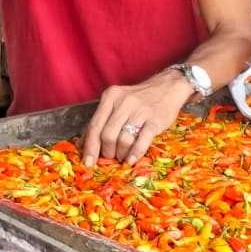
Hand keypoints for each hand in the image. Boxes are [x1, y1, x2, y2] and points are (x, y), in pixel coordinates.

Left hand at [80, 70, 195, 165]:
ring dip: (121, 154)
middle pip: (107, 135)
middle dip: (107, 152)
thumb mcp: (116, 103)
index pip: (94, 126)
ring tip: (123, 156)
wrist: (167, 88)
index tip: (87, 163)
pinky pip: (141, 142)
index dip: (90, 147)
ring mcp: (140, 111)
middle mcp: (123, 102)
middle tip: (111, 156)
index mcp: (110, 97)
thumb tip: (83, 144)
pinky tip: (132, 159)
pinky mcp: (155, 120)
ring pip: (123, 140)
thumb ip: (100, 121)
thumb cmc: (138, 100)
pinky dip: (134, 154)